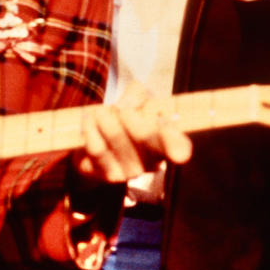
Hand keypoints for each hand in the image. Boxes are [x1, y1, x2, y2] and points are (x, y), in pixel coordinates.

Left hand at [72, 82, 191, 183]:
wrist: (96, 140)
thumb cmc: (126, 117)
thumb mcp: (137, 99)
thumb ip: (137, 94)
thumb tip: (127, 105)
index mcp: (167, 140)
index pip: (179, 145)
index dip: (177, 146)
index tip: (179, 154)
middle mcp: (154, 160)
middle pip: (145, 135)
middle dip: (128, 114)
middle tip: (120, 108)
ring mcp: (132, 171)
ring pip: (116, 135)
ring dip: (104, 117)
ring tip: (101, 113)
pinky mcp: (108, 175)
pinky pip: (96, 147)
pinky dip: (90, 128)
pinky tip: (90, 122)